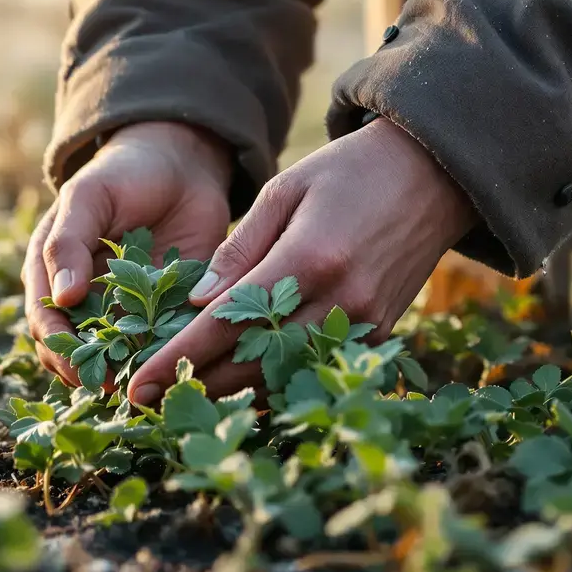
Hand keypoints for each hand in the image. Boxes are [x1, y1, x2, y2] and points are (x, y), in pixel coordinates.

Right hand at [24, 122, 232, 387]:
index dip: (59, 348)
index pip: (45, 322)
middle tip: (114, 387)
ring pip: (113, 356)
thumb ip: (68, 242)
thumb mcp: (87, 198)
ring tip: (143, 386)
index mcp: (51, 272)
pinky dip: (161, 360)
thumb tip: (61, 297)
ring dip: (123, 374)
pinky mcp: (160, 314)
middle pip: (73, 350)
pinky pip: (156, 346)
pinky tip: (173, 370)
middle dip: (89, 372)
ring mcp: (120, 310)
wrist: (179, 164)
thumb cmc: (121, 174)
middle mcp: (81, 300)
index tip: (80, 366)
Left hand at [127, 118, 478, 405]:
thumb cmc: (349, 172)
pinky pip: (315, 371)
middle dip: (196, 384)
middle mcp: (339, 300)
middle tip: (149, 398)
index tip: (138, 382)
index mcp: (308, 258)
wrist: (434, 175)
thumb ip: (240, 248)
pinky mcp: (380, 333)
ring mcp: (364, 322)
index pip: (226, 323)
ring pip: (283, 377)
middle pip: (251, 362)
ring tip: (184, 399)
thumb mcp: (285, 191)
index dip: (177, 357)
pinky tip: (239, 388)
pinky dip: (275, 384)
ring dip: (232, 394)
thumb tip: (197, 304)